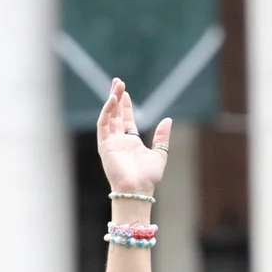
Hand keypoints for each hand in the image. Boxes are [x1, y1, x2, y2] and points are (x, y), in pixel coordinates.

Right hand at [95, 79, 170, 204]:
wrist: (137, 189)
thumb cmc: (148, 176)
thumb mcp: (160, 153)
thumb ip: (162, 137)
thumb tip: (167, 120)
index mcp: (131, 142)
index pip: (126, 119)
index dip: (125, 105)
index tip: (125, 91)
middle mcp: (119, 141)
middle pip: (115, 114)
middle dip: (116, 98)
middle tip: (117, 82)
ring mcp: (110, 142)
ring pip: (108, 116)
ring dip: (111, 101)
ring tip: (116, 85)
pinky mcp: (104, 145)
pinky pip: (103, 124)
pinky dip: (106, 111)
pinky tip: (112, 100)